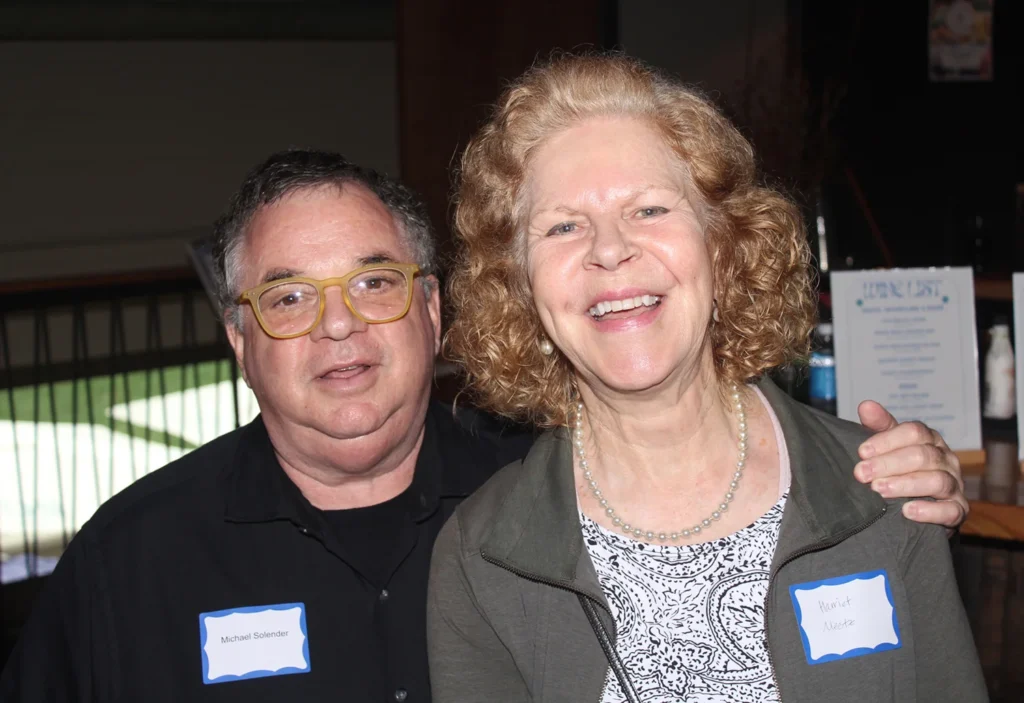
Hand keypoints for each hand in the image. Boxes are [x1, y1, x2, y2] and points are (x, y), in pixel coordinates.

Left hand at [854, 400, 966, 532]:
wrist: (923, 507)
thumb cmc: (902, 469)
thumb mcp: (890, 445)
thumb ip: (879, 426)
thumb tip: (866, 405)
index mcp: (930, 440)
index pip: (914, 432)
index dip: (887, 440)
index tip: (862, 452)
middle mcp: (947, 460)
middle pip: (923, 456)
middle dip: (889, 463)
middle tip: (862, 474)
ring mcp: (956, 485)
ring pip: (937, 481)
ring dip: (906, 485)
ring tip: (880, 490)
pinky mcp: (958, 511)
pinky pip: (951, 511)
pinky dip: (930, 511)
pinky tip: (908, 511)